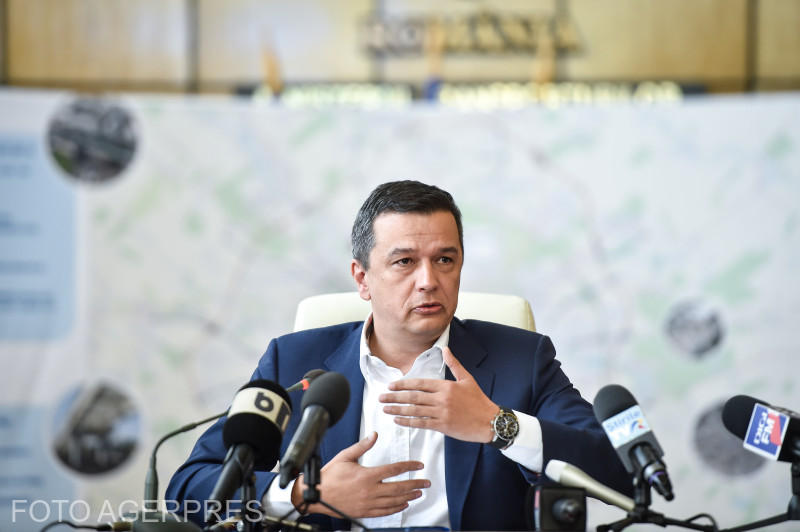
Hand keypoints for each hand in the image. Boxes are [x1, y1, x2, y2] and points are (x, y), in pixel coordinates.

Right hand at [291, 432, 430, 517]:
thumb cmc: (329, 476)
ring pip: (394, 501)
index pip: (394, 469)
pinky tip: (403, 504)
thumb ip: (362, 445)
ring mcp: (368, 503)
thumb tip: (374, 435)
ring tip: (418, 493)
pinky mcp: (364, 512)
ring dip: (409, 497)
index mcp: (367, 475)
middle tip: (426, 482)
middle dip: (415, 484)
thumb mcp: (345, 456)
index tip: (419, 465)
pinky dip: (396, 508)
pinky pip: (385, 512)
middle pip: (399, 487)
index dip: (409, 466)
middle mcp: (370, 490)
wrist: (317, 494)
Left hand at [379, 346, 499, 441]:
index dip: (403, 384)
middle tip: (380, 398)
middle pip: (413, 397)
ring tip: (385, 409)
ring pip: (414, 410)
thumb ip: (454, 364)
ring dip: (397, 410)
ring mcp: (441, 413)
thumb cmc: (479, 400)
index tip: (391, 385)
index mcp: (446, 386)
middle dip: (394, 397)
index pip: (419, 383)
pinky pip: (421, 423)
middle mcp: (441, 399)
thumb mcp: (467, 379)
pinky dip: (408, 422)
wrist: (490, 421)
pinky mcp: (443, 426)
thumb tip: (445, 349)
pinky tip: (398, 421)